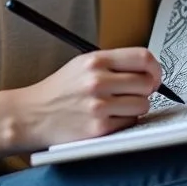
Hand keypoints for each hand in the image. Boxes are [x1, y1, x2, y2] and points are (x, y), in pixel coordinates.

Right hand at [10, 48, 161, 149]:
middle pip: (147, 83)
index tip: (154, 76)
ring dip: (136, 108)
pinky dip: (124, 122)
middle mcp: (97, 81)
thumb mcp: (82, 65)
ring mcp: (98, 106)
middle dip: (146, 90)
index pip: (143, 57)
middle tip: (134, 94)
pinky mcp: (98, 128)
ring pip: (143, 105)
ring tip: (118, 107)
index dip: (155, 68)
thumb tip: (149, 71)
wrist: (32, 115)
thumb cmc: (60, 90)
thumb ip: (113, 64)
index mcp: (95, 60)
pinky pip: (130, 123)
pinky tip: (109, 119)